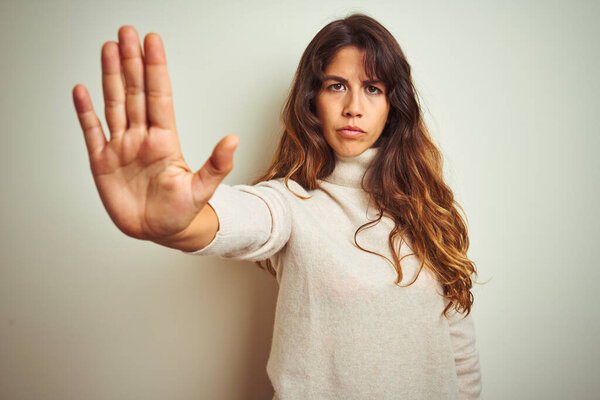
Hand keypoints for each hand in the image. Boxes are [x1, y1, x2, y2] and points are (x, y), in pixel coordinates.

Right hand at [72, 26, 237, 242]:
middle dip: (131, 62)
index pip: (159, 96)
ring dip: (110, 76)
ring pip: (114, 104)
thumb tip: (234, 140)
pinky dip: (85, 112)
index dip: (154, 68)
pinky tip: (81, 91)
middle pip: (134, 92)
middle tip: (126, 32)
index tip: (152, 42)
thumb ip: (217, 164)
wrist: (160, 231)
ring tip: (108, 49)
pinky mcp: (103, 163)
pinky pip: (92, 132)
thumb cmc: (181, 211)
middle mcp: (142, 138)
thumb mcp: (202, 189)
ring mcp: (121, 148)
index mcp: (165, 140)